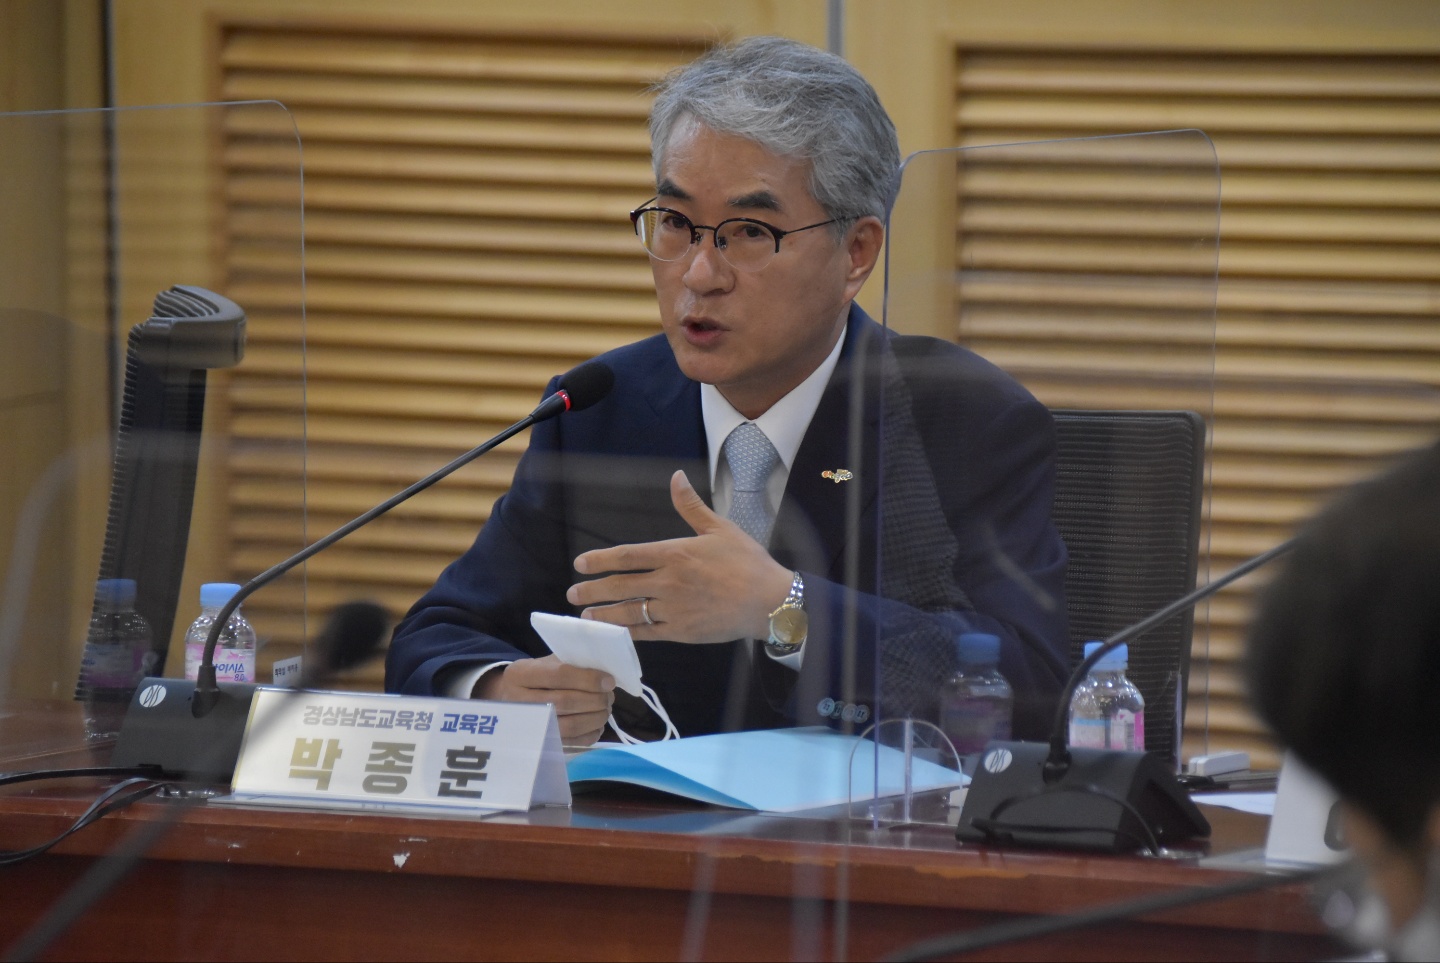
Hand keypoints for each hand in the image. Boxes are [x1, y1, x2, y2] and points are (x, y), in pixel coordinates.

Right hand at [475, 655, 613, 745]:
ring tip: (605, 708)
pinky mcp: (541, 744)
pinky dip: (591, 733)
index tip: (609, 681)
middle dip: (595, 699)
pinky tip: (597, 724)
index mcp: (521, 674)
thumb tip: (604, 677)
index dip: (589, 679)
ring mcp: (528, 727)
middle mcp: (520, 701)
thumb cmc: (535, 678)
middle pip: (566, 702)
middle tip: (609, 696)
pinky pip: (572, 743)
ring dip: (596, 717)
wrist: (508, 700)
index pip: (560, 675)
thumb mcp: (545, 663)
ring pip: (570, 726)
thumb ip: (570, 665)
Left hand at [566, 470, 792, 643]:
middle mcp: (669, 582)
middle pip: (621, 586)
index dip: (600, 560)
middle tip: (573, 592)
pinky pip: (646, 634)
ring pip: (629, 613)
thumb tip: (676, 477)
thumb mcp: (720, 528)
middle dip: (593, 589)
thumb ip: (691, 506)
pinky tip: (614, 634)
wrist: (770, 601)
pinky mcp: (681, 632)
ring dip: (604, 615)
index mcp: (675, 554)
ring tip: (586, 615)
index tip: (580, 564)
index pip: (627, 556)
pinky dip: (627, 634)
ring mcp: (673, 609)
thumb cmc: (747, 562)